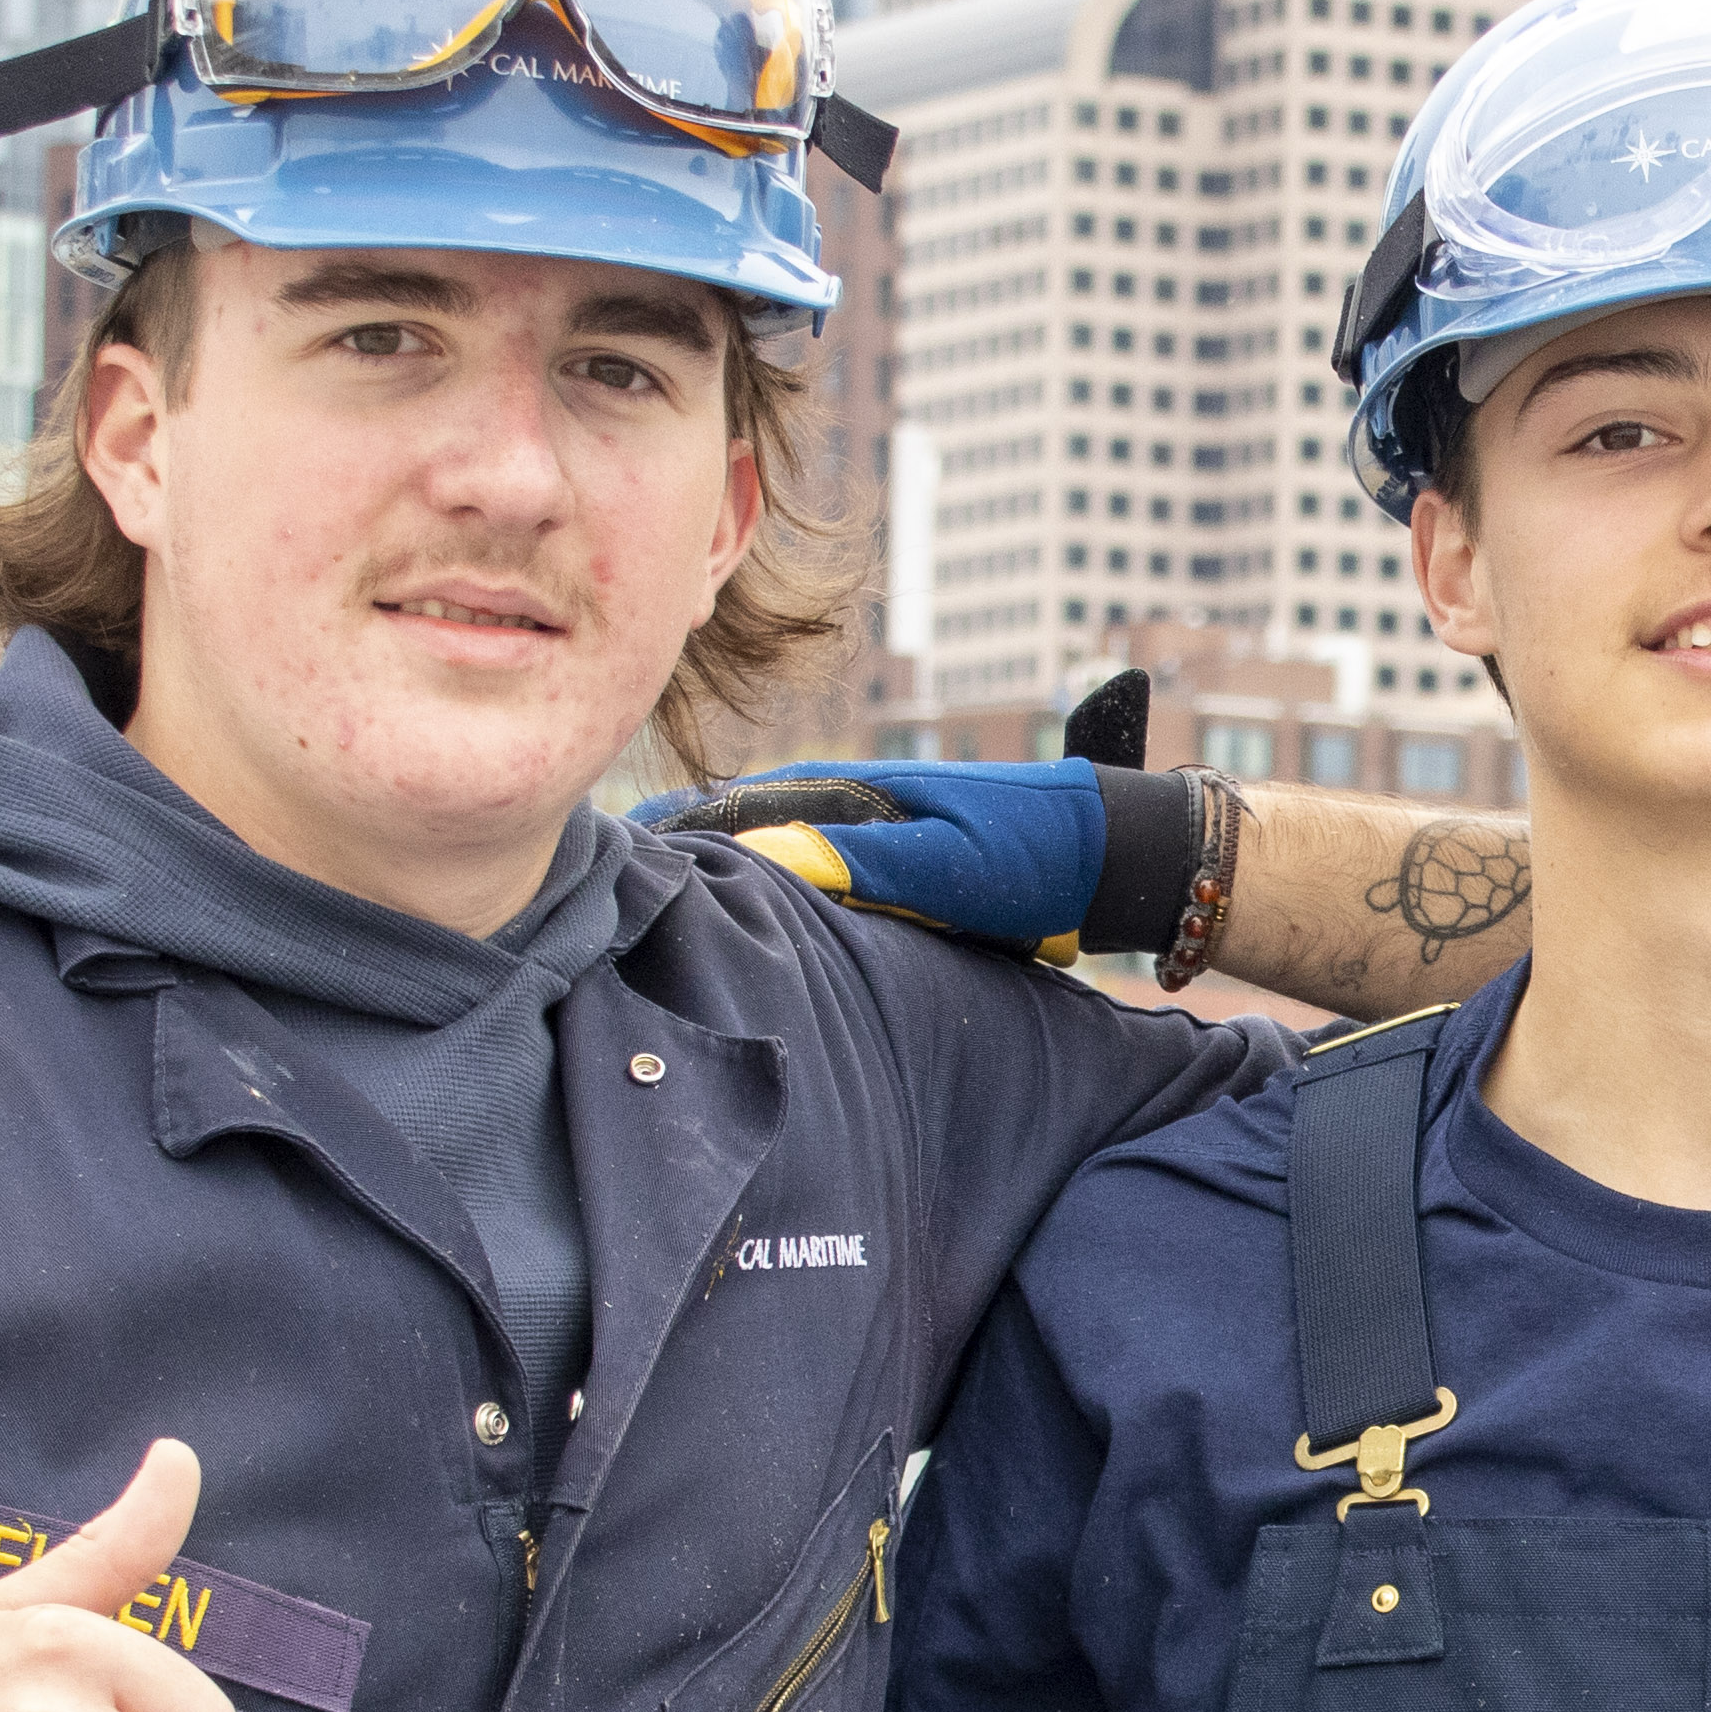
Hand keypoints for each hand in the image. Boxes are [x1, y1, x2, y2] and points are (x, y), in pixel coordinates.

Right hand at [650, 762, 1107, 960]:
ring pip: (772, 851)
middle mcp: (848, 808)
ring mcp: (868, 834)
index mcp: (850, 797)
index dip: (675, 837)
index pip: (737, 811)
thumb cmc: (1033, 854)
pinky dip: (766, 887)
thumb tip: (764, 858)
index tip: (612, 859)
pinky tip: (741, 914)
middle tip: (603, 886)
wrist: (1108, 856)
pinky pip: (809, 875)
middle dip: (678, 851)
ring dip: (717, 870)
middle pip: (741, 827)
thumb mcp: (947, 862)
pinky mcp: (891, 868)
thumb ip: (859, 860)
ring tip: (649, 900)